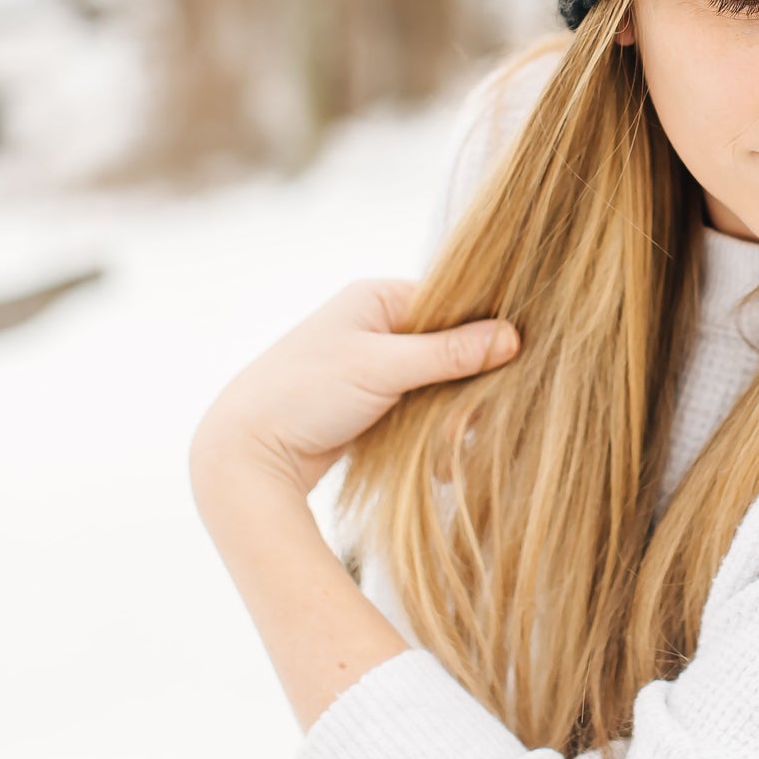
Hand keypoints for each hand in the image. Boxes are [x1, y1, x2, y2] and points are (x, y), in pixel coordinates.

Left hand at [189, 276, 519, 500]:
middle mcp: (376, 325)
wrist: (246, 452)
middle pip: (448, 345)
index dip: (483, 331)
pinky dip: (432, 430)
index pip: (451, 302)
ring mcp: (373, 365)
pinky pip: (418, 408)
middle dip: (467, 384)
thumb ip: (449, 353)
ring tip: (458, 443)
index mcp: (376, 297)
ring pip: (437, 382)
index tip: (512, 362)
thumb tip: (512, 337)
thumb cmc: (306, 393)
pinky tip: (441, 460)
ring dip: (451, 414)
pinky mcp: (370, 403)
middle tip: (478, 420)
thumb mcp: (383, 368)